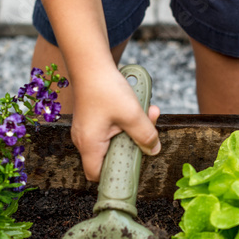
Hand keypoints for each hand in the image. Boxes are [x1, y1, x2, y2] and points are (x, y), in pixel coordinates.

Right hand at [70, 66, 160, 181]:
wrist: (90, 63)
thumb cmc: (105, 88)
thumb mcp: (132, 114)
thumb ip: (145, 135)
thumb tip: (154, 150)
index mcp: (90, 145)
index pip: (96, 175)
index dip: (114, 176)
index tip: (133, 166)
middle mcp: (84, 140)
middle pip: (110, 156)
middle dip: (134, 145)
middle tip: (149, 130)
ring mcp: (87, 129)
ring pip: (114, 140)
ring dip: (133, 130)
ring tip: (149, 113)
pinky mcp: (93, 119)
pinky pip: (111, 128)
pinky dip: (125, 121)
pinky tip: (138, 107)